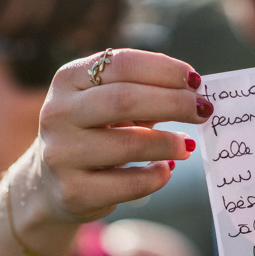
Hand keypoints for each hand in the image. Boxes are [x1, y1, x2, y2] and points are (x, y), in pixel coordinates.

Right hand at [32, 48, 210, 223]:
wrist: (50, 183)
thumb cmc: (95, 133)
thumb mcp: (108, 103)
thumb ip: (145, 91)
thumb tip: (196, 94)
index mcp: (68, 79)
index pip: (121, 63)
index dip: (164, 69)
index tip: (196, 80)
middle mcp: (57, 113)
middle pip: (124, 99)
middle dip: (173, 103)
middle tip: (204, 111)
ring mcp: (61, 154)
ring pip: (129, 143)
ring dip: (169, 143)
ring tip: (187, 145)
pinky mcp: (73, 192)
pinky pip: (129, 184)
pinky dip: (157, 176)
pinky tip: (166, 170)